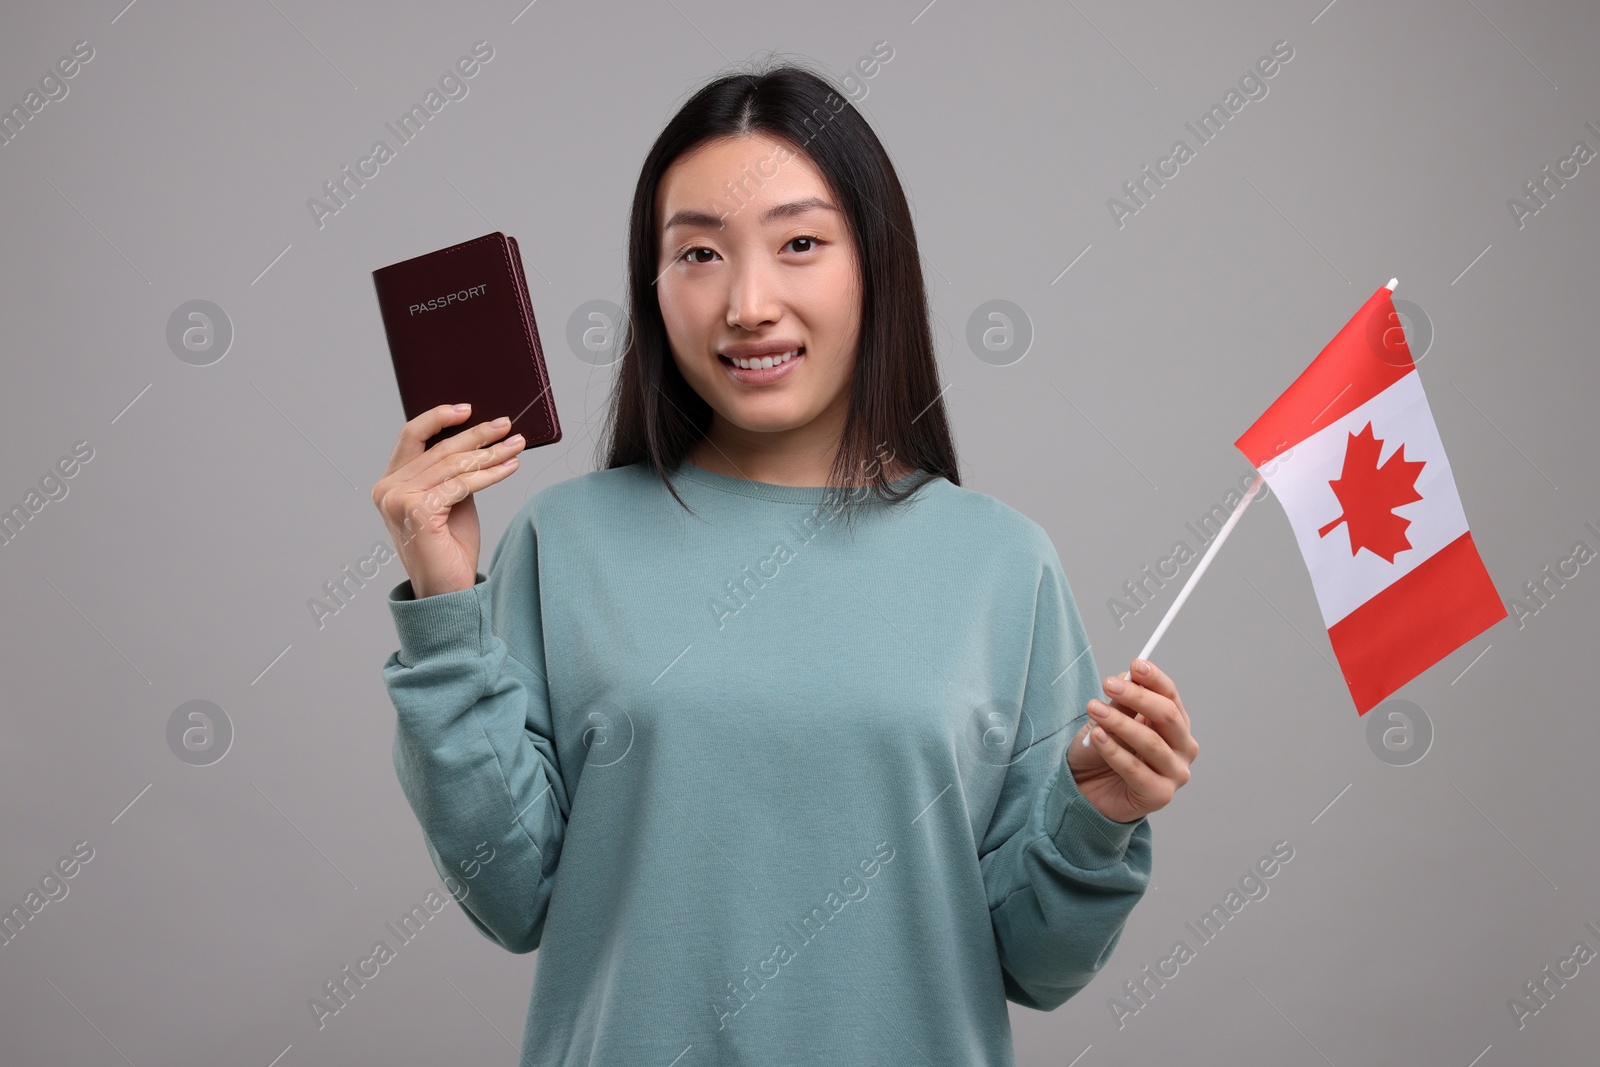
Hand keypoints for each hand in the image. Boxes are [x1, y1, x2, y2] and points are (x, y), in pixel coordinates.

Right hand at [371, 404, 525, 598]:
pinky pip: (462, 484)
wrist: (447, 590)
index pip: (411, 436)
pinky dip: (490, 474)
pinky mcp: (417, 511)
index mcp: (389, 483)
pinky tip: (511, 467)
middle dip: (477, 435)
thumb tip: (478, 437)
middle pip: (439, 449)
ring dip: (490, 453)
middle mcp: (388, 489)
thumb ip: (452, 472)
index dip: (439, 418)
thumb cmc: (450, 546)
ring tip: (517, 445)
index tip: (468, 409)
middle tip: (506, 425)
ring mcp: (398, 500)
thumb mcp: (450, 499)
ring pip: (453, 465)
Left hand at [1066, 658, 1197, 823]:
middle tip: (1108, 683)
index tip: (1135, 665)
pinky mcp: (1159, 795)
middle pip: (1167, 716)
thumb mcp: (1109, 721)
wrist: (1087, 790)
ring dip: (1119, 722)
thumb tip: (1128, 677)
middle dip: (1138, 697)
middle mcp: (1183, 748)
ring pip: (1151, 742)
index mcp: (1176, 725)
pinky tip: (1096, 736)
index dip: (1154, 679)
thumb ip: (1122, 704)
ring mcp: (1175, 774)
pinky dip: (1113, 750)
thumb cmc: (1103, 751)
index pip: (1171, 696)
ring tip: (1094, 708)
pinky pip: (1135, 769)